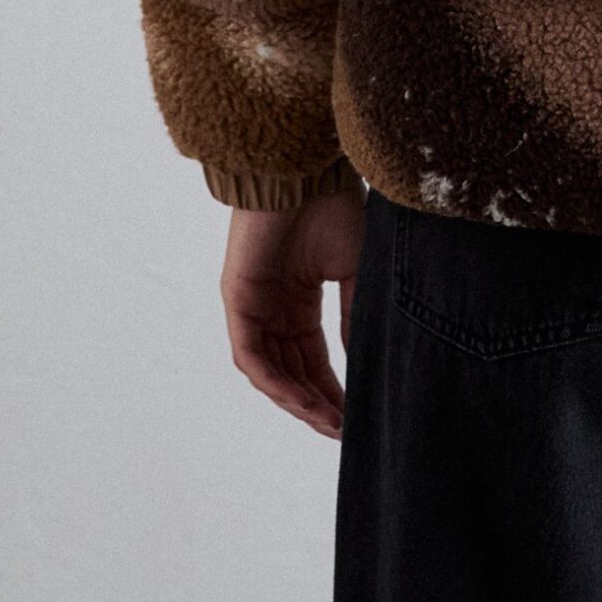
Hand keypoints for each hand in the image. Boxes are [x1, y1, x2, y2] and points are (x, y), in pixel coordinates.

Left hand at [221, 179, 366, 439]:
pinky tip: (302, 401)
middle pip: (291, 371)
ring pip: (271, 371)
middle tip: (343, 431)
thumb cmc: (331, 207)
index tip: (355, 416)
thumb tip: (363, 363)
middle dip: (316, 404)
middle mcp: (273, 307)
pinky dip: (277, 382)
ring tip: (328, 423)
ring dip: (298, 401)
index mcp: (299, 299)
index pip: (313, 358)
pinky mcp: (238, 302)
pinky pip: (253, 357)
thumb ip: (354, 316)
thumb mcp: (355, 270)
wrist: (305, 171)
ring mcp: (253, 306)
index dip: (332, 389)